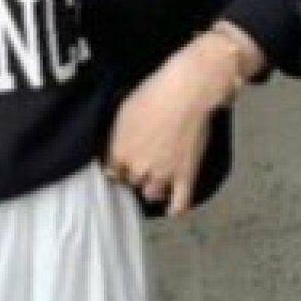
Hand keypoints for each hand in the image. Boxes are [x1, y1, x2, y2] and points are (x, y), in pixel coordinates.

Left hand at [102, 30, 256, 217]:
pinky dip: (175, 209)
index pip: (112, 172)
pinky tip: (173, 209)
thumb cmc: (155, 93)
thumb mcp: (123, 110)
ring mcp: (162, 175)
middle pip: (132, 182)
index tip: (122, 164)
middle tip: (146, 161)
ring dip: (153, 188)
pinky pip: (180, 203)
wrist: (188, 90)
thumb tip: (112, 152)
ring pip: (152, 194)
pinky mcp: (185, 176)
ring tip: (158, 179)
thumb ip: (116, 136)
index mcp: (119, 152)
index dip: (118, 167)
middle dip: (137, 174)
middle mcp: (137, 168)